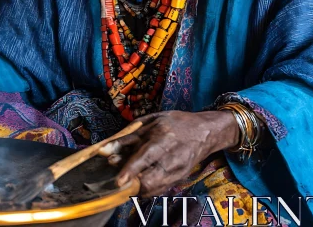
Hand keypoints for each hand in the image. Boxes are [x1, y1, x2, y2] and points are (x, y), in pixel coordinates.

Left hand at [98, 111, 239, 196]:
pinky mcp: (180, 179)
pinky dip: (147, 189)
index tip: (118, 181)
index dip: (131, 170)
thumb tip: (106, 150)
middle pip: (151, 179)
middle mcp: (172, 157)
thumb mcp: (150, 122)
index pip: (145, 157)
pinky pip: (160, 190)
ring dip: (138, 188)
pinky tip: (140, 181)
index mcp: (164, 137)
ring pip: (155, 188)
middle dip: (132, 184)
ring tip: (128, 180)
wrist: (205, 131)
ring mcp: (178, 170)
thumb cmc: (175, 123)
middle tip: (120, 180)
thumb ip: (128, 137)